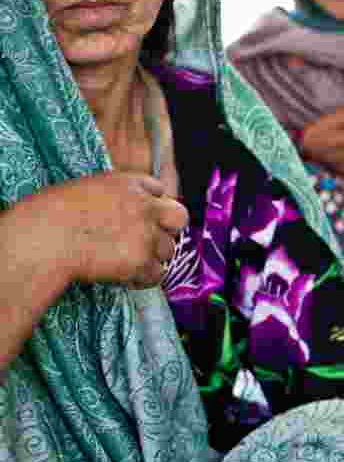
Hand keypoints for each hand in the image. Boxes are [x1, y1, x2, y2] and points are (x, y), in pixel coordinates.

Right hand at [35, 171, 187, 288]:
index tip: (140, 216)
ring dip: (152, 257)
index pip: (159, 189)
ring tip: (128, 262)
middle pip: (179, 217)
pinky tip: (127, 277)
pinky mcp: (142, 262)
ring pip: (169, 249)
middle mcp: (146, 206)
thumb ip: (115, 197)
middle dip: (168, 228)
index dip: (151, 205)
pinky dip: (144, 278)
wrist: (45, 238)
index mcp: (130, 183)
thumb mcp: (87, 189)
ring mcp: (147, 235)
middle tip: (148, 240)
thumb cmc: (51, 213)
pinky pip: (158, 274)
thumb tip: (121, 211)